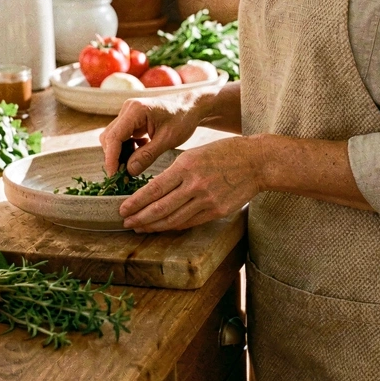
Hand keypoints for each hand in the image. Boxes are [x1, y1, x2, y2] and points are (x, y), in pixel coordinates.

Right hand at [99, 93, 205, 175]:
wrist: (190, 107)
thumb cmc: (182, 119)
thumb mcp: (168, 140)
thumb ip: (147, 155)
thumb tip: (129, 171)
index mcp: (136, 110)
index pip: (114, 137)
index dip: (111, 159)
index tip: (114, 177)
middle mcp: (128, 109)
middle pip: (110, 138)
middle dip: (115, 158)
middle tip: (126, 176)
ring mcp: (128, 113)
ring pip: (113, 139)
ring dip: (121, 154)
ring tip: (135, 165)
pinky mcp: (130, 119)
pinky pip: (121, 137)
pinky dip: (127, 149)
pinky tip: (141, 153)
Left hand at [119, 135, 264, 231]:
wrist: (257, 161)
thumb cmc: (225, 152)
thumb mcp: (196, 153)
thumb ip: (177, 171)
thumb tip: (155, 190)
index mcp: (186, 166)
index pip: (154, 189)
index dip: (136, 202)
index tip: (122, 209)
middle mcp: (195, 185)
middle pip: (160, 208)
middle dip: (140, 218)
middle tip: (126, 223)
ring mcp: (207, 200)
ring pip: (174, 219)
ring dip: (154, 226)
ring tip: (140, 227)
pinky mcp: (217, 211)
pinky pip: (190, 222)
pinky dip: (174, 226)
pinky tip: (163, 227)